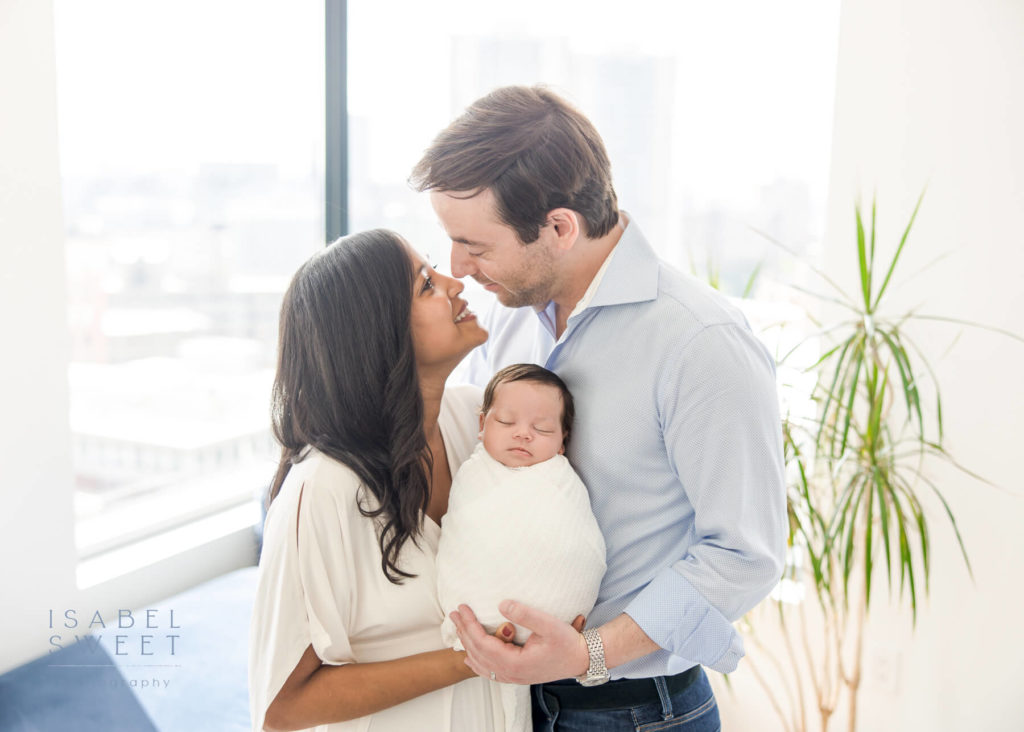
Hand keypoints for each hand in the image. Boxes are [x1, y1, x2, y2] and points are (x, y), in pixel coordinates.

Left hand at [449, 601, 589, 684]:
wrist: (581, 659)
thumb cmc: (567, 642)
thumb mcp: (549, 625)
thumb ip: (525, 614)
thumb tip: (502, 605)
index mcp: (514, 662)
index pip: (482, 643)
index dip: (469, 624)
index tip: (462, 608)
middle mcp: (510, 673)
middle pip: (477, 652)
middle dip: (464, 631)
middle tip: (454, 613)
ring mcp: (512, 677)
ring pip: (481, 663)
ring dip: (467, 644)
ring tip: (459, 627)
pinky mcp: (516, 675)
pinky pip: (489, 671)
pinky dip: (476, 662)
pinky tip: (469, 657)